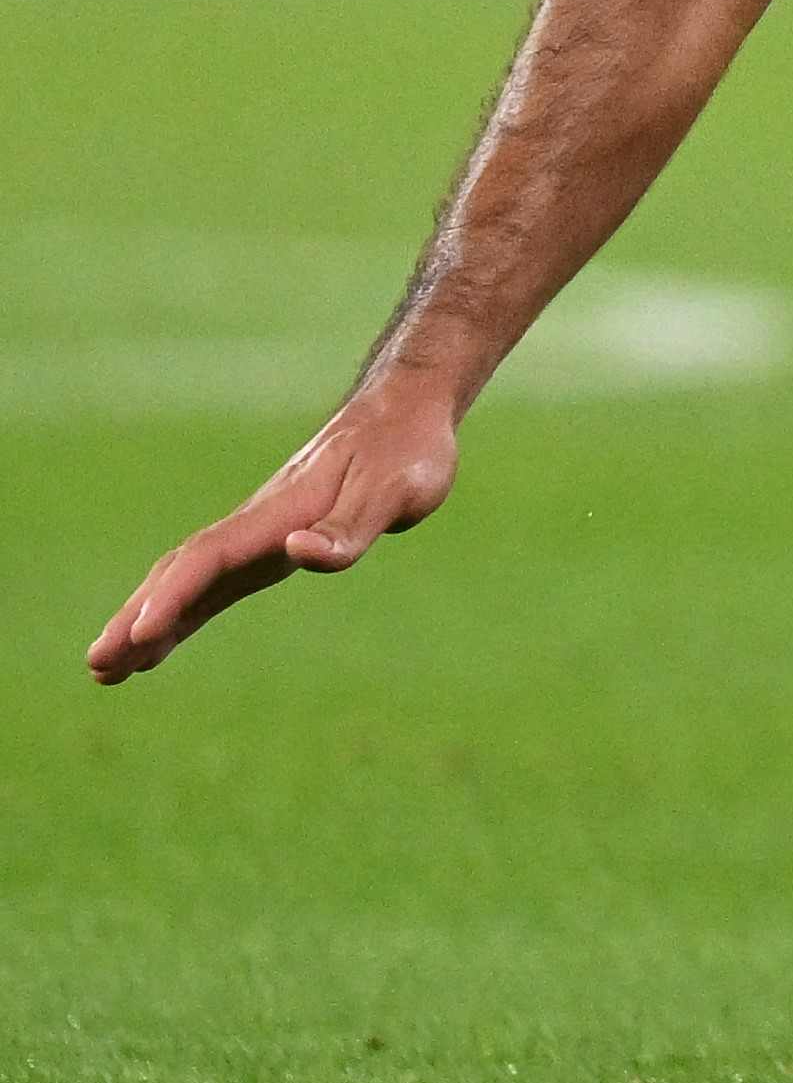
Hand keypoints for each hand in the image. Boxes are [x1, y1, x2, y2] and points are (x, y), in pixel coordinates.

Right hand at [90, 387, 463, 681]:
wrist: (405, 412)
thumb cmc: (406, 452)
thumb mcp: (396, 490)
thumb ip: (349, 528)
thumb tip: (297, 554)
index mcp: (281, 513)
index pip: (210, 558)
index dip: (172, 597)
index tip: (136, 635)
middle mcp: (258, 524)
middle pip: (182, 572)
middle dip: (137, 618)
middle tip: (96, 666)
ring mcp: (259, 534)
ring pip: (189, 580)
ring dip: (147, 621)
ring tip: (104, 670)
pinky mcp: (272, 543)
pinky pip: (214, 582)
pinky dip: (182, 613)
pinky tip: (157, 644)